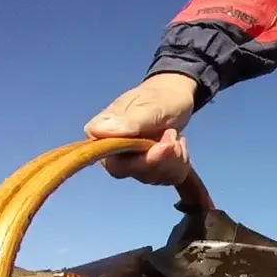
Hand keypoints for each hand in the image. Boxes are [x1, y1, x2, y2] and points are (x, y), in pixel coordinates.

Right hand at [83, 73, 199, 185]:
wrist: (174, 97)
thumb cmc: (158, 98)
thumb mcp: (149, 107)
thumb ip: (128, 121)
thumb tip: (96, 132)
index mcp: (103, 136)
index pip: (113, 164)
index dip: (140, 162)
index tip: (164, 146)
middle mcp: (114, 154)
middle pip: (136, 173)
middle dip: (162, 159)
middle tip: (174, 137)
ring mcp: (133, 164)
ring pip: (154, 178)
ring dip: (173, 159)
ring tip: (177, 137)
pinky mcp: (151, 170)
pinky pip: (168, 178)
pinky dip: (179, 164)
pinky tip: (179, 146)